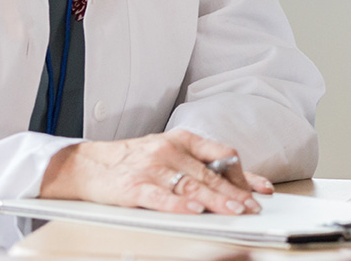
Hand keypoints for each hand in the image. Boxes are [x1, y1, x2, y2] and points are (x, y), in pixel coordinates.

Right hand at [40, 129, 267, 214]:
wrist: (88, 165)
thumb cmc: (135, 161)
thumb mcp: (171, 153)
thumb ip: (204, 164)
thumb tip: (244, 182)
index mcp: (182, 139)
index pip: (221, 155)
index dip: (243, 174)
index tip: (261, 191)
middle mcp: (169, 151)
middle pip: (209, 174)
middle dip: (235, 193)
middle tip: (253, 207)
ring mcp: (151, 168)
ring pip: (190, 185)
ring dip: (215, 200)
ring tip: (234, 211)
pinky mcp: (133, 187)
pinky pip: (160, 196)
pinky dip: (178, 204)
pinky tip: (194, 210)